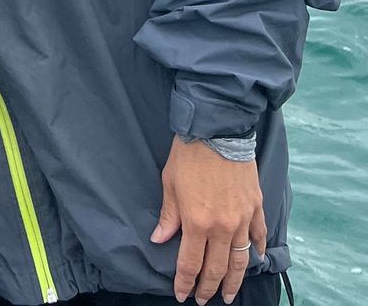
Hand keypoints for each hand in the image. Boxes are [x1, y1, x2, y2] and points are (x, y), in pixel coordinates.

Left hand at [151, 136, 265, 303]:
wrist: (217, 130)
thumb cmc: (188, 155)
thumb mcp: (170, 184)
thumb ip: (169, 216)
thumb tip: (159, 239)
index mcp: (197, 222)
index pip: (190, 263)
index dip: (185, 282)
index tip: (182, 295)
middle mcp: (222, 227)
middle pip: (217, 269)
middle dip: (208, 288)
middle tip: (203, 299)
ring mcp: (243, 219)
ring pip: (240, 260)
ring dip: (234, 281)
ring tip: (228, 295)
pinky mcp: (256, 207)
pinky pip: (259, 236)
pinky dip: (258, 250)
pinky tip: (255, 259)